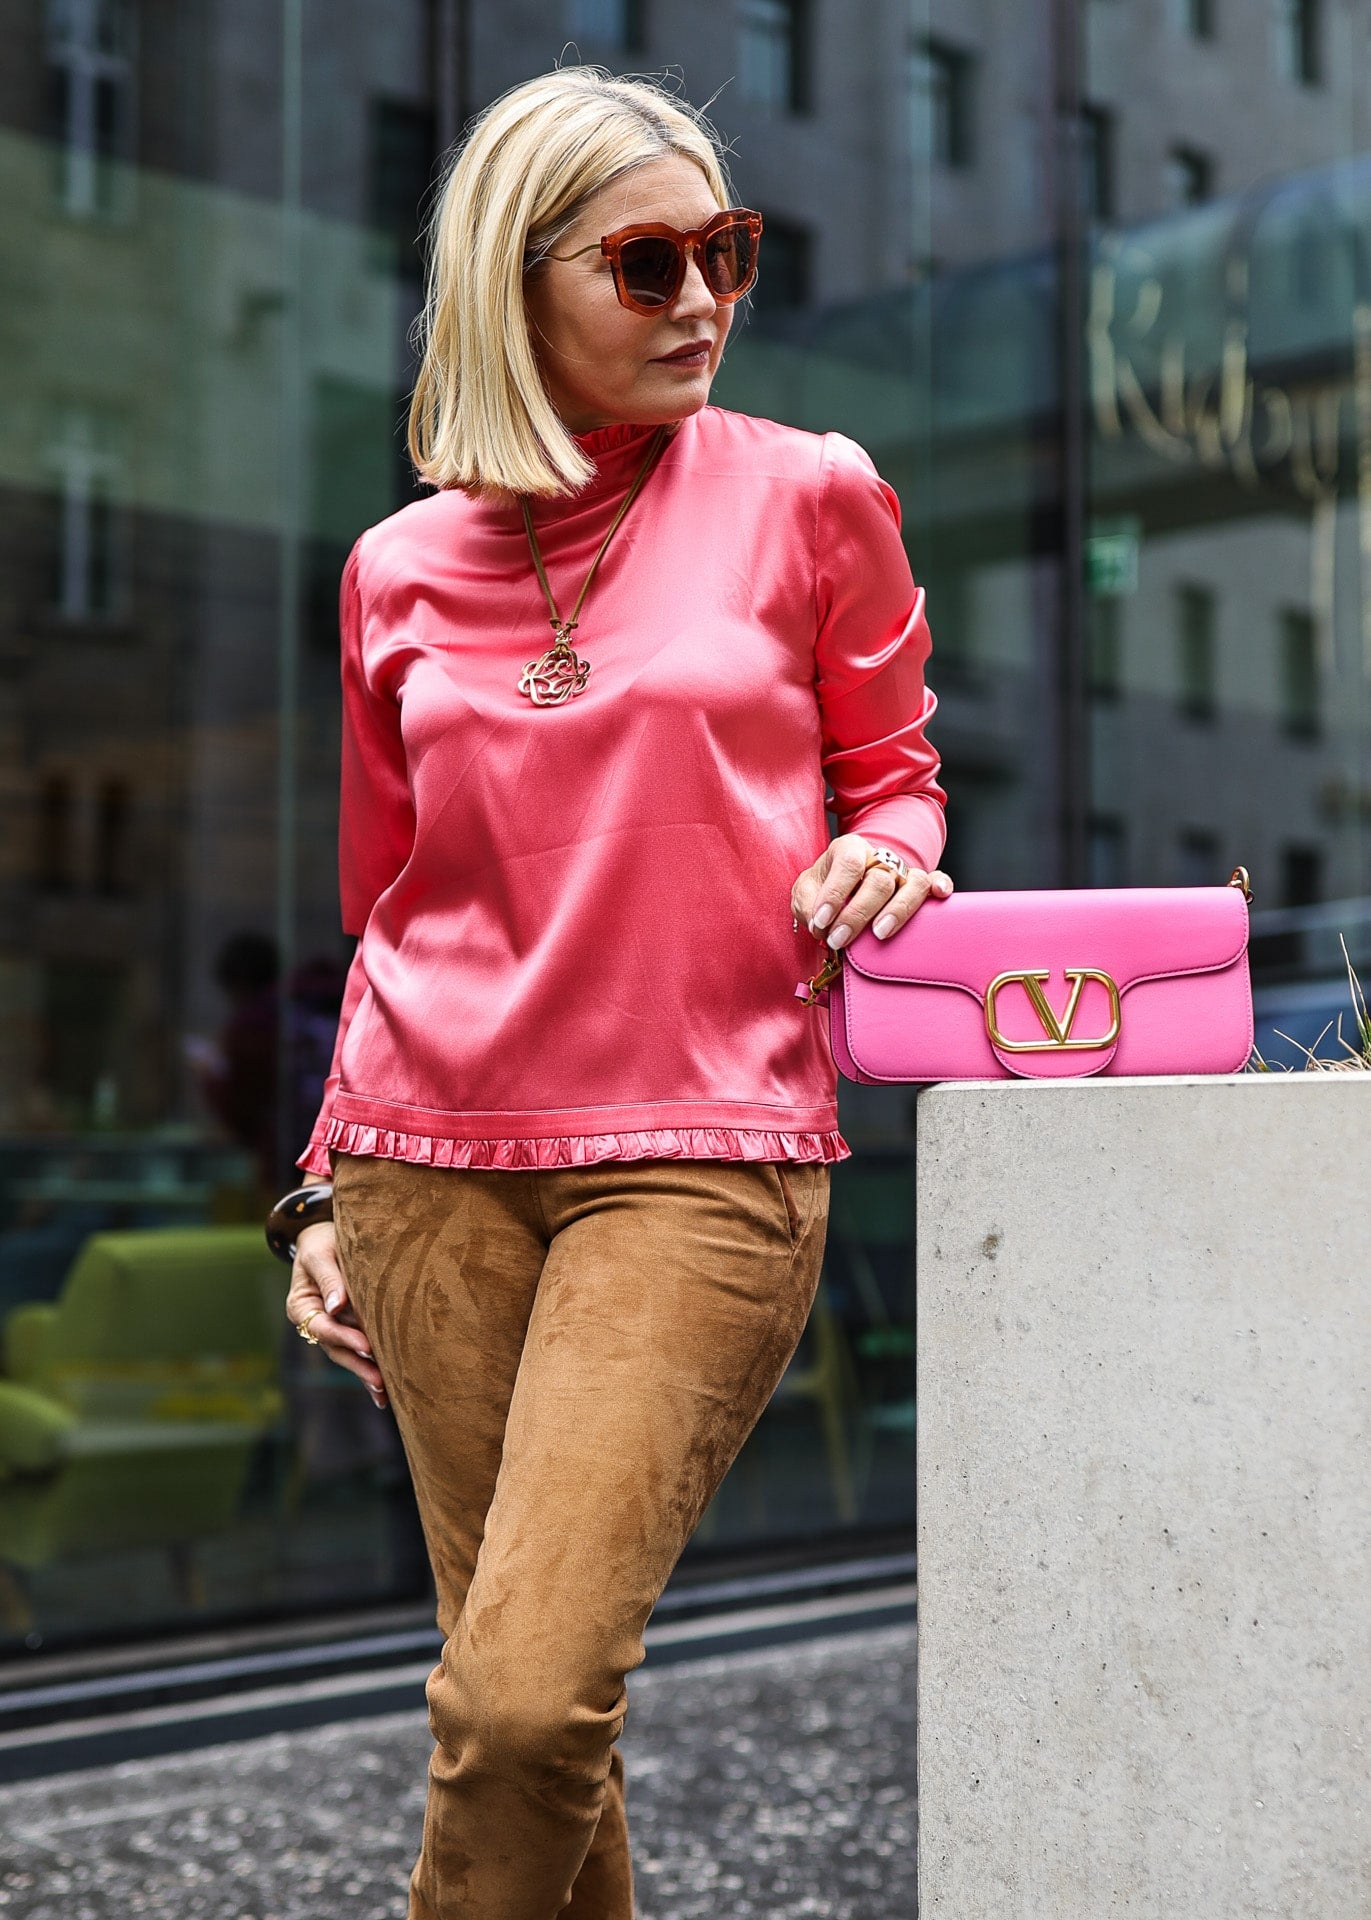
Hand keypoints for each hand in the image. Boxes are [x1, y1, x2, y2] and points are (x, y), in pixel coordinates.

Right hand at [285, 1218, 387, 1410]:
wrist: (326, 1237)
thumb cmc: (322, 1242)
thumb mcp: (321, 1254)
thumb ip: (329, 1278)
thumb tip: (336, 1306)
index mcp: (301, 1306)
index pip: (323, 1327)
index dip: (344, 1337)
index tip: (366, 1346)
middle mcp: (314, 1322)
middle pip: (335, 1349)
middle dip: (358, 1365)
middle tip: (380, 1380)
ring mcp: (331, 1329)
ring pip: (347, 1355)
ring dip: (365, 1373)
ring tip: (386, 1393)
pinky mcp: (348, 1329)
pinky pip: (357, 1352)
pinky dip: (369, 1369)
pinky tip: (383, 1391)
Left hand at [791, 833, 952, 950]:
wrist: (844, 886)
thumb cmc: (824, 888)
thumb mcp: (805, 891)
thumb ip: (806, 903)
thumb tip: (820, 924)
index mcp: (849, 849)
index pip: (848, 864)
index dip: (834, 894)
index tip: (821, 921)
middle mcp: (880, 858)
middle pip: (879, 880)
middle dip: (858, 913)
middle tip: (839, 939)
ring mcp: (903, 872)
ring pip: (914, 883)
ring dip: (898, 910)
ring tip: (879, 935)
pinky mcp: (920, 886)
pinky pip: (936, 880)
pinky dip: (941, 886)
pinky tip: (940, 896)